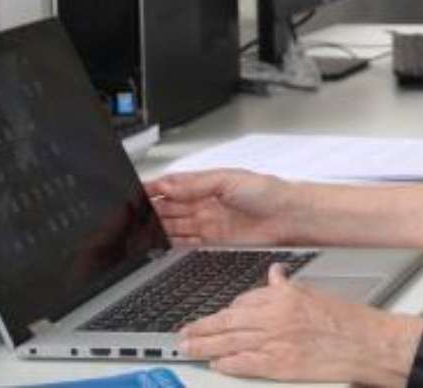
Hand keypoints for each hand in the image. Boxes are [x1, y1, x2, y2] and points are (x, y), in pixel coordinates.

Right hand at [145, 168, 296, 245]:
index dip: (153, 190)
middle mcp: (206, 202)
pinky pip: (187, 242)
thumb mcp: (228, 180)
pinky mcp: (215, 241)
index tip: (135, 193)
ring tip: (140, 231)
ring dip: (158, 229)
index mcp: (207, 183)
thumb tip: (170, 184)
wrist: (289, 217)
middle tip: (133, 216)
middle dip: (151, 211)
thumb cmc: (268, 191)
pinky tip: (160, 244)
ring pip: (175, 225)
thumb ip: (197, 184)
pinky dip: (173, 243)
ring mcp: (209, 222)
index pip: (173, 186)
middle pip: (170, 207)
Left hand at [180, 263, 419, 383]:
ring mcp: (275, 342)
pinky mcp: (280, 365)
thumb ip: (288, 287)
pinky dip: (228, 364)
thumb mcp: (314, 293)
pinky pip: (246, 364)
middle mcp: (275, 318)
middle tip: (183, 332)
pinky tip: (216, 364)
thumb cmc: (346, 321)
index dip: (227, 309)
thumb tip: (274, 275)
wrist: (367, 344)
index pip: (244, 300)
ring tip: (188, 347)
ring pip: (230, 342)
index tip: (216, 314)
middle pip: (229, 321)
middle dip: (203, 327)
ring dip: (206, 345)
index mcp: (283, 297)